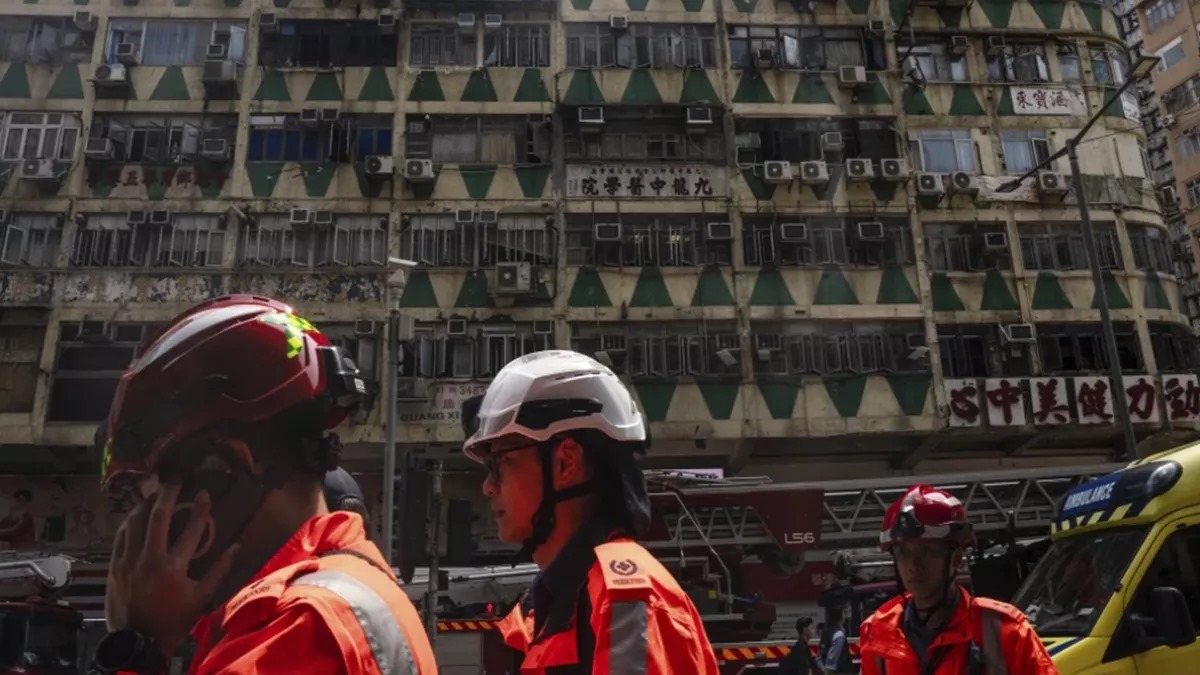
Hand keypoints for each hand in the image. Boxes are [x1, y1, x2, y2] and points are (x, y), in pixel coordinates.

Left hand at [105, 482, 238, 654]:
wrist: (137, 641)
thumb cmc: (173, 620)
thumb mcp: (201, 598)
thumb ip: (219, 571)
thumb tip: (236, 548)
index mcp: (174, 568)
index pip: (191, 530)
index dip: (200, 509)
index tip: (204, 493)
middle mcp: (150, 560)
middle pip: (158, 518)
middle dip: (168, 494)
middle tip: (175, 478)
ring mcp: (129, 562)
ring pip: (135, 523)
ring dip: (146, 504)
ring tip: (155, 493)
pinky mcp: (114, 567)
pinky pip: (120, 537)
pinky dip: (129, 522)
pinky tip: (135, 515)